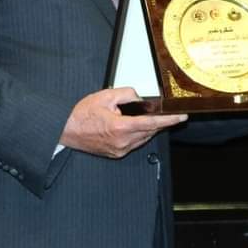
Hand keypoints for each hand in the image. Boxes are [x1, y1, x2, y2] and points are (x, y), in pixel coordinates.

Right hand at [60, 87, 186, 157]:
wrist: (65, 130)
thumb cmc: (81, 114)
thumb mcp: (105, 96)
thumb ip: (127, 94)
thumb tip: (140, 98)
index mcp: (121, 127)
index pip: (152, 123)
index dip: (169, 120)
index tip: (181, 117)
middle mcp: (122, 142)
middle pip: (150, 131)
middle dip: (158, 122)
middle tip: (163, 113)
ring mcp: (119, 150)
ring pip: (143, 138)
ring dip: (146, 128)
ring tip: (139, 117)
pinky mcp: (116, 153)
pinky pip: (134, 144)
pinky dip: (137, 135)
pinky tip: (131, 126)